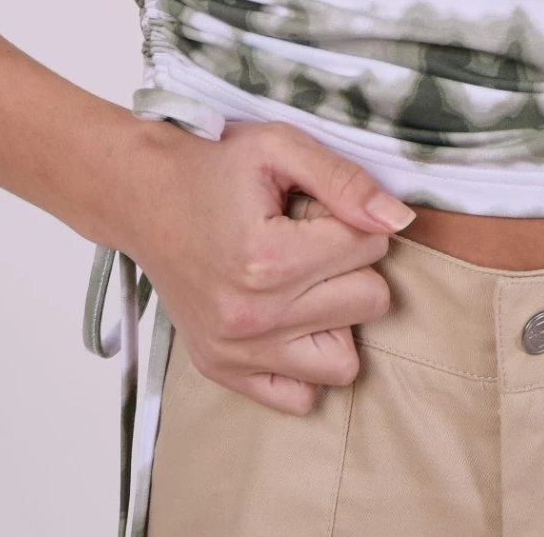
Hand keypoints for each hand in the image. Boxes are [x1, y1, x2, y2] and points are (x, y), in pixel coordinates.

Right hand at [122, 117, 413, 414]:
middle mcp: (253, 316)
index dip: (354, 218)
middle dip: (353, 265)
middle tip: (313, 241)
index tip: (318, 208)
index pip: (370, 248)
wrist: (144, 197)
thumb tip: (399, 221)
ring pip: (345, 361)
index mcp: (268, 258)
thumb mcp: (280, 146)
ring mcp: (236, 351)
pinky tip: (290, 319)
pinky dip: (306, 361)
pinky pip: (301, 398)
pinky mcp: (223, 370)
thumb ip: (345, 181)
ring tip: (307, 284)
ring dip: (338, 318)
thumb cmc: (214, 166)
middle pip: (368, 302)